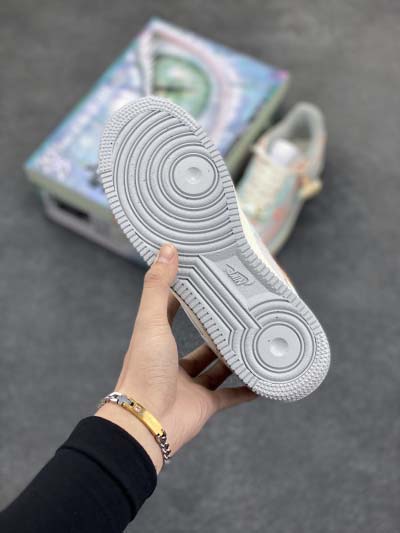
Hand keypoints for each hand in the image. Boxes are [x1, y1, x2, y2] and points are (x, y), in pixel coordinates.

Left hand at [96, 244, 255, 471]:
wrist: (145, 422)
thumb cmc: (143, 369)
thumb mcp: (150, 322)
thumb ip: (158, 287)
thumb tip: (166, 248)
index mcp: (157, 341)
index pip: (171, 313)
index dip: (186, 297)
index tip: (206, 282)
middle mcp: (173, 363)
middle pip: (200, 344)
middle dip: (219, 331)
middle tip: (242, 313)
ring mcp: (190, 386)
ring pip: (217, 368)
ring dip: (234, 356)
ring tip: (257, 339)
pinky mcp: (205, 406)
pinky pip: (231, 396)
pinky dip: (247, 389)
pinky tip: (264, 379)